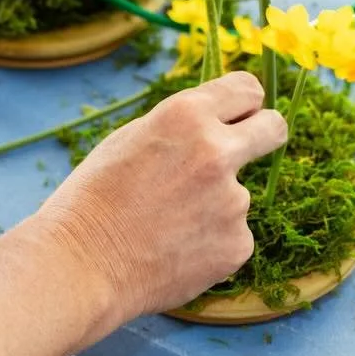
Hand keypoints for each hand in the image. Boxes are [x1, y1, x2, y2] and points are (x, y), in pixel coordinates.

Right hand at [33, 72, 286, 329]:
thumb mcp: (130, 139)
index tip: (242, 113)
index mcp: (186, 115)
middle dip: (265, 133)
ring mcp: (233, 202)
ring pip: (239, 195)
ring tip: (165, 226)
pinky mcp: (238, 245)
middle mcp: (217, 152)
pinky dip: (210, 243)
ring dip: (214, 206)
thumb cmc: (93, 200)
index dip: (244, 102)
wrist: (81, 266)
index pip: (247, 89)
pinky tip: (174, 251)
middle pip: (274, 128)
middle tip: (248, 150)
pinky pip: (233, 235)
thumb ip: (181, 128)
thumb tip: (218, 123)